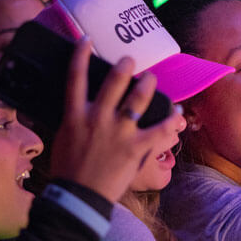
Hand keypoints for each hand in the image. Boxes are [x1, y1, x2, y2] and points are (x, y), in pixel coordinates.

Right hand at [50, 39, 183, 201]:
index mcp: (75, 117)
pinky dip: (170, 121)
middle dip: (125, 66)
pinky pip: (159, 130)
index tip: (87, 40)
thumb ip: (74, 120)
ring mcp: (118, 133)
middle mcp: (97, 119)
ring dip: (147, 85)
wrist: (77, 199)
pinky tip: (177, 113)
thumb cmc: (68, 171)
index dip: (80, 56)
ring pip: (138, 99)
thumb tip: (76, 106)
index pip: (75, 79)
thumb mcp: (63, 140)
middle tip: (130, 59)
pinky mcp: (135, 148)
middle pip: (114, 83)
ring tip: (150, 79)